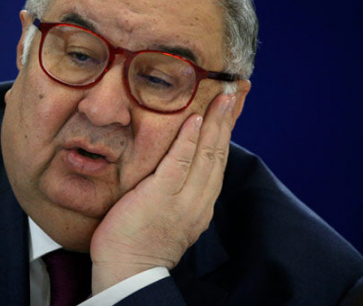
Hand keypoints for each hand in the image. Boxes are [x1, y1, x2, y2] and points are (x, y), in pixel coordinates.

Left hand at [88, 93, 236, 293]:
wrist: (128, 271)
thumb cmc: (139, 242)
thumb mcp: (168, 215)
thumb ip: (175, 192)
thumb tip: (174, 167)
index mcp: (200, 204)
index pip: (218, 161)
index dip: (226, 133)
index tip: (232, 108)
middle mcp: (199, 201)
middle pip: (219, 153)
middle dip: (228, 121)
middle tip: (235, 92)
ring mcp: (182, 199)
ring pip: (207, 155)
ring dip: (216, 123)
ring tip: (223, 97)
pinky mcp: (161, 195)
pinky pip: (179, 163)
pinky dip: (189, 140)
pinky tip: (195, 119)